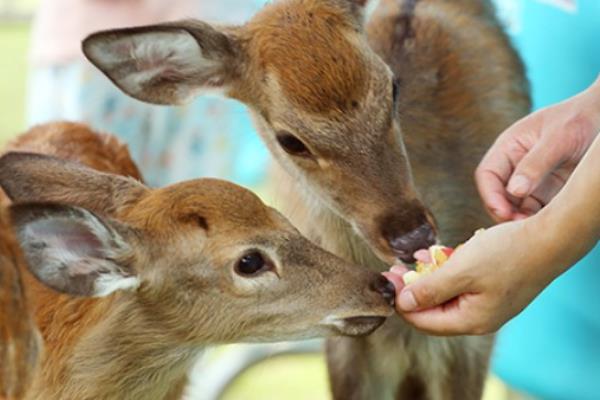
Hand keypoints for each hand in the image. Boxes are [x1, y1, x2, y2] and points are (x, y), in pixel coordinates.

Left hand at [383, 218, 564, 335]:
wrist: (550, 238)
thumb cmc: (507, 253)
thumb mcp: (461, 270)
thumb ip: (429, 289)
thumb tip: (402, 304)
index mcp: (471, 320)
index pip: (423, 321)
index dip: (401, 301)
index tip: (387, 278)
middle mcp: (479, 317)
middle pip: (433, 310)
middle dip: (414, 288)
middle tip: (399, 266)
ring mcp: (487, 304)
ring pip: (446, 294)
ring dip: (431, 275)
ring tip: (422, 255)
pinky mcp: (492, 288)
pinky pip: (462, 283)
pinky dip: (449, 269)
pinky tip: (443, 253)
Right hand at [476, 77, 599, 221]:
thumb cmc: (580, 119)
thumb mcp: (558, 139)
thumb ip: (535, 164)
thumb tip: (514, 191)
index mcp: (509, 148)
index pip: (488, 175)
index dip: (490, 195)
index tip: (503, 212)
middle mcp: (515, 167)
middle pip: (499, 196)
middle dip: (505, 213)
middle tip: (521, 228)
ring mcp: (531, 181)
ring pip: (516, 207)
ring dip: (521, 221)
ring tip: (537, 231)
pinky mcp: (548, 193)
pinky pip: (537, 211)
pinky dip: (538, 222)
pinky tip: (549, 228)